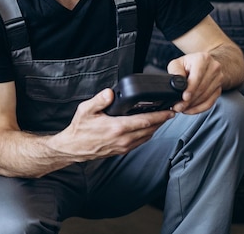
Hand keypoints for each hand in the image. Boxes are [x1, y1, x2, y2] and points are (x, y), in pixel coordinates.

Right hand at [52, 88, 174, 161]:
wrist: (74, 147)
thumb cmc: (80, 129)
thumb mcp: (85, 110)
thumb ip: (99, 100)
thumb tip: (110, 93)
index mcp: (117, 127)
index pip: (145, 121)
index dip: (160, 116)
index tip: (170, 111)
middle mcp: (123, 139)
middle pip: (150, 130)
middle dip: (162, 121)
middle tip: (170, 112)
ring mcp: (123, 146)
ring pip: (147, 137)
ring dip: (156, 128)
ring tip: (161, 119)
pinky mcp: (122, 150)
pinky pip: (140, 142)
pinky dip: (147, 135)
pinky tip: (147, 129)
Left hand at [167, 52, 222, 113]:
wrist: (203, 64)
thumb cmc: (187, 64)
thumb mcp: (177, 63)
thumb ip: (175, 71)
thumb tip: (176, 82)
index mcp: (203, 59)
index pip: (197, 76)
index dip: (190, 89)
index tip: (184, 98)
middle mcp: (214, 68)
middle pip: (202, 88)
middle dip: (189, 100)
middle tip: (178, 107)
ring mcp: (219, 79)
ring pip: (206, 97)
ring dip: (193, 106)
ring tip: (182, 109)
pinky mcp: (219, 89)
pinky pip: (211, 102)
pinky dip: (200, 108)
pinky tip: (190, 110)